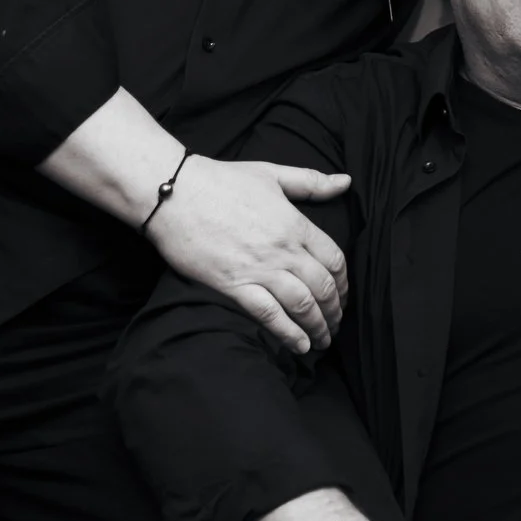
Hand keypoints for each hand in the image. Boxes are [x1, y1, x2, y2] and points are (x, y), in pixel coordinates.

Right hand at [146, 156, 351, 352]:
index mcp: (295, 224)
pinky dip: (288, 333)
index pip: (334, 259)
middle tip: (336, 324)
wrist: (174, 194)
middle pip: (323, 287)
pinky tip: (299, 346)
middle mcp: (283, 250)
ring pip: (302, 305)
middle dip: (335, 311)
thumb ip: (312, 182)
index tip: (343, 296)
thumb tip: (346, 181)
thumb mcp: (272, 173)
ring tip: (323, 340)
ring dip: (317, 326)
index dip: (344, 282)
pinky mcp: (233, 286)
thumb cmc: (222, 181)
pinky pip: (269, 315)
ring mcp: (259, 269)